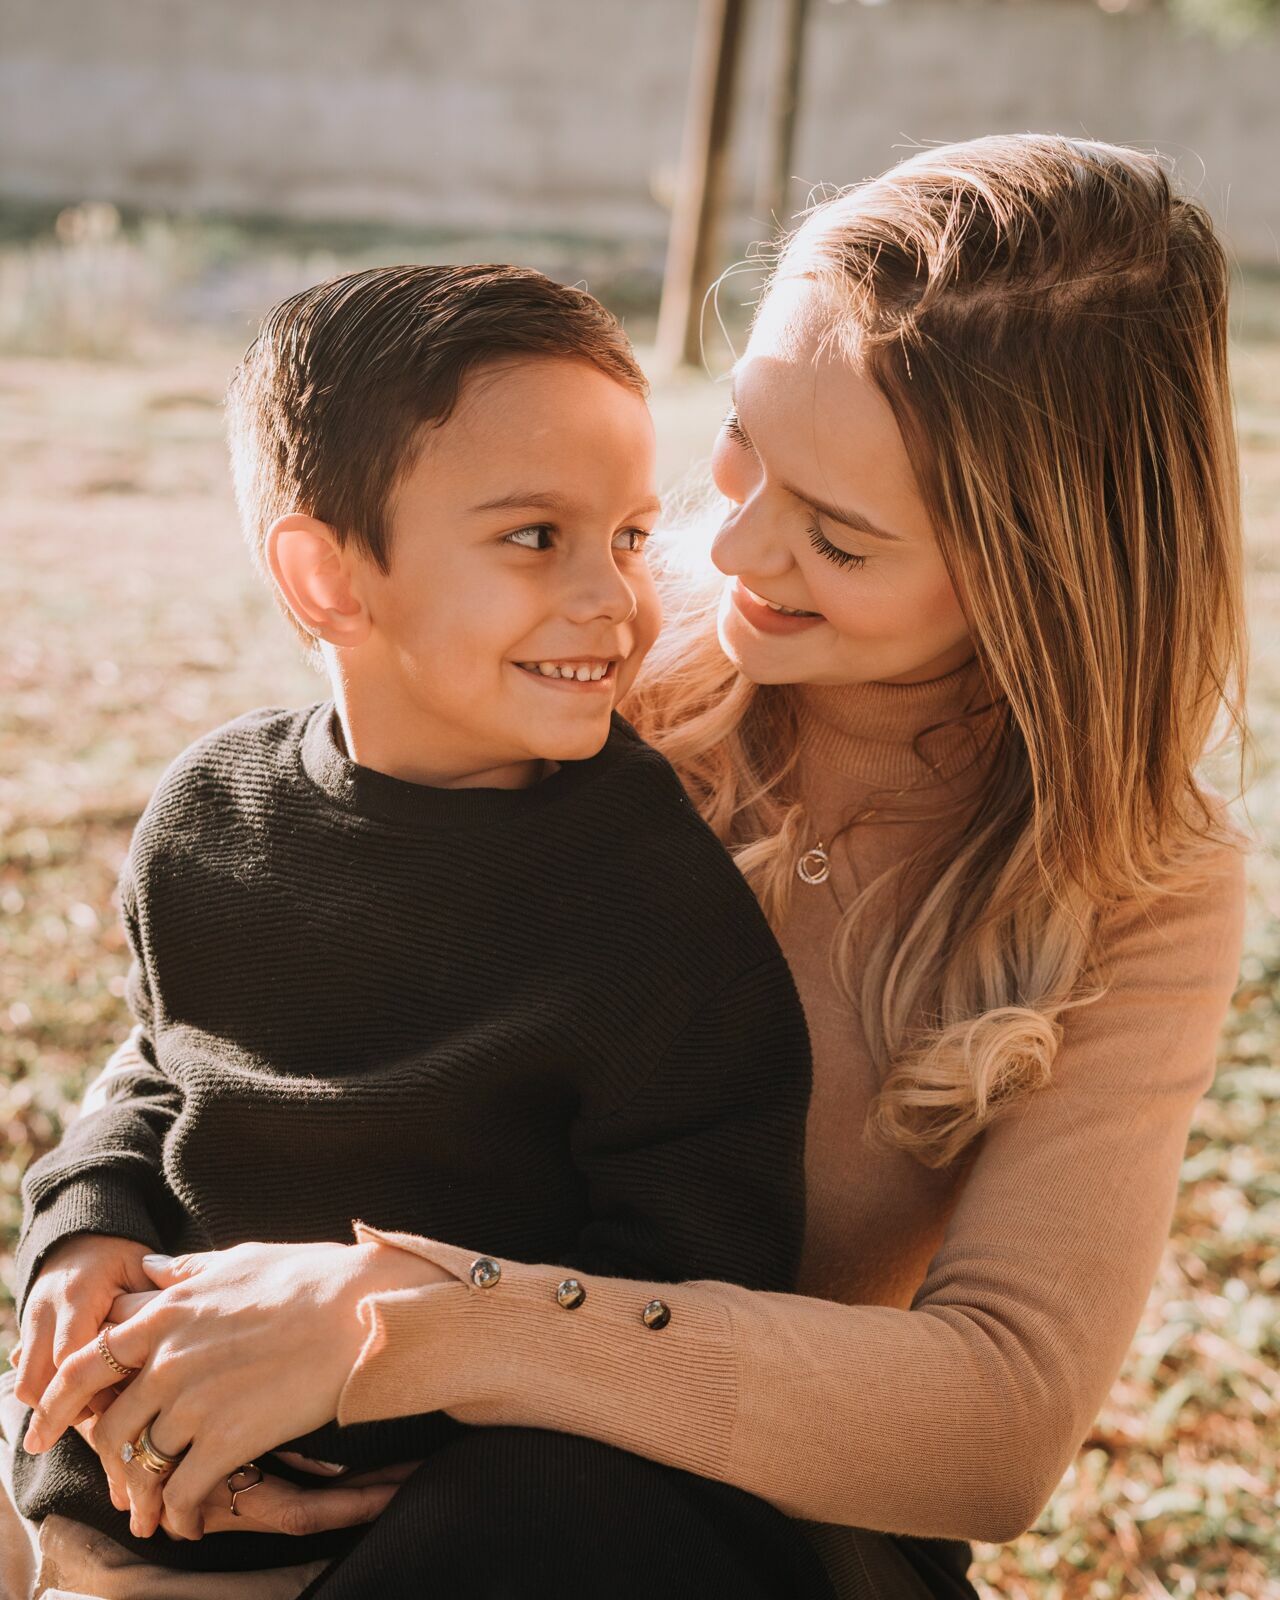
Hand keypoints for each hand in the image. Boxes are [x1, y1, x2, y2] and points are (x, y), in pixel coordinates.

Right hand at [14, 1234, 155, 1412]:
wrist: (82, 1239)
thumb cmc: (123, 1258)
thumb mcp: (142, 1272)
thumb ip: (148, 1308)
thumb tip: (164, 1357)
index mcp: (78, 1296)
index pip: (70, 1360)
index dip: (93, 1391)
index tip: (122, 1407)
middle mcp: (45, 1311)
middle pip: (37, 1382)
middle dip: (67, 1408)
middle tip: (106, 1422)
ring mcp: (29, 1324)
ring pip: (25, 1384)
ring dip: (55, 1404)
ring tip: (96, 1410)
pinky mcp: (25, 1335)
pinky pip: (25, 1375)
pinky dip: (49, 1392)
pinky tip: (81, 1397)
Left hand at [23, 1238, 450, 1538]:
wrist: (366, 1311)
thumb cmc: (312, 1278)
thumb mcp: (241, 1260)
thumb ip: (189, 1273)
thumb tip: (155, 1270)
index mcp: (169, 1313)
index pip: (86, 1362)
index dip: (58, 1400)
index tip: (43, 1426)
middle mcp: (170, 1359)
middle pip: (113, 1423)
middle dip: (112, 1456)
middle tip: (122, 1477)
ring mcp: (197, 1401)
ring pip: (145, 1461)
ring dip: (146, 1492)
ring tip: (156, 1508)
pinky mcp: (229, 1439)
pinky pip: (184, 1491)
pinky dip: (180, 1513)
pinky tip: (188, 1522)